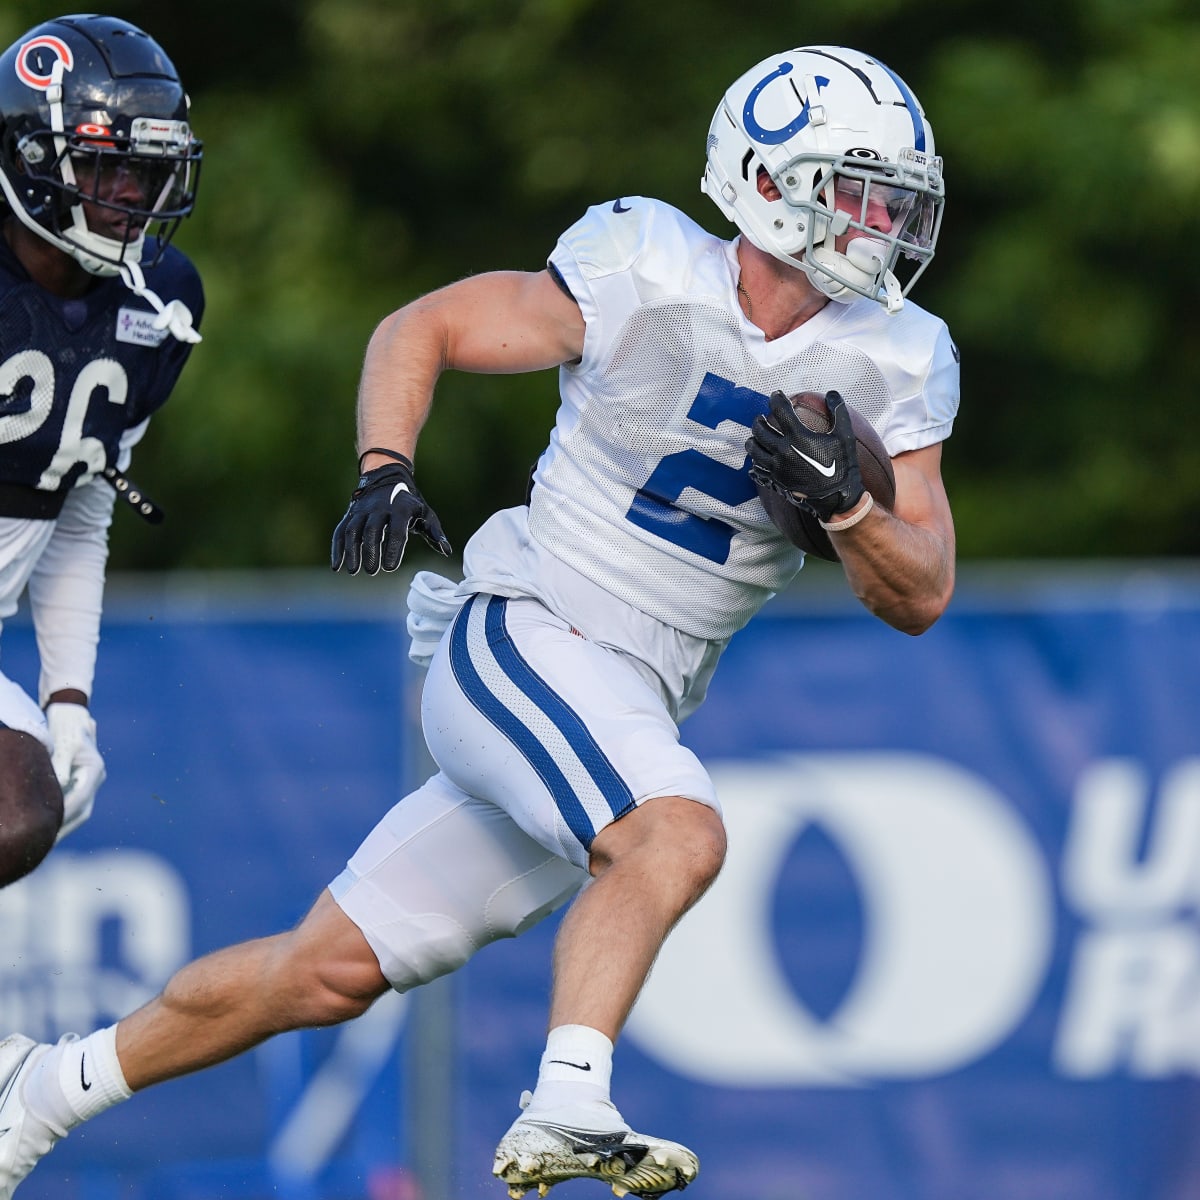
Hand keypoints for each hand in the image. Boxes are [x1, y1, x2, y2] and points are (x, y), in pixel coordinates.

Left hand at [46, 702, 105, 840]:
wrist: (70, 714)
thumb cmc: (65, 727)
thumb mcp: (63, 744)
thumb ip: (60, 766)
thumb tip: (57, 785)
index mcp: (94, 770)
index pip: (80, 799)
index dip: (64, 816)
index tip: (48, 830)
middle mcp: (94, 778)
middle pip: (82, 811)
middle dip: (64, 829)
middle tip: (43, 845)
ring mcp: (89, 781)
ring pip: (79, 811)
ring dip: (64, 827)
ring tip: (44, 843)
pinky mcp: (80, 782)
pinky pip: (73, 805)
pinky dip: (62, 817)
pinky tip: (48, 827)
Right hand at [331, 456, 451, 574]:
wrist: (387, 477)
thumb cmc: (410, 502)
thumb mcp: (425, 513)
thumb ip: (434, 533)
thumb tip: (446, 551)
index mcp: (399, 509)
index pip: (395, 531)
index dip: (392, 550)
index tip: (390, 568)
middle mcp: (378, 508)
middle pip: (371, 531)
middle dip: (370, 552)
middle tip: (373, 571)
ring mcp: (362, 510)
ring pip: (353, 531)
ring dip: (351, 551)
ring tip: (353, 571)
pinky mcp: (350, 514)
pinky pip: (340, 531)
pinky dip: (337, 548)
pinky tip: (337, 566)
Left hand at [747, 389, 864, 520]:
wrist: (836, 498)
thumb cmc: (842, 466)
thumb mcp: (845, 436)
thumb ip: (838, 412)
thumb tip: (833, 393)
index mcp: (798, 437)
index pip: (780, 410)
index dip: (776, 399)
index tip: (776, 395)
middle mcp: (783, 451)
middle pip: (760, 429)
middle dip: (759, 420)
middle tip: (761, 417)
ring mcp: (776, 467)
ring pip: (753, 449)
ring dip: (753, 439)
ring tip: (756, 436)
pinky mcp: (775, 481)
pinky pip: (756, 469)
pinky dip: (755, 461)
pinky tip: (759, 458)